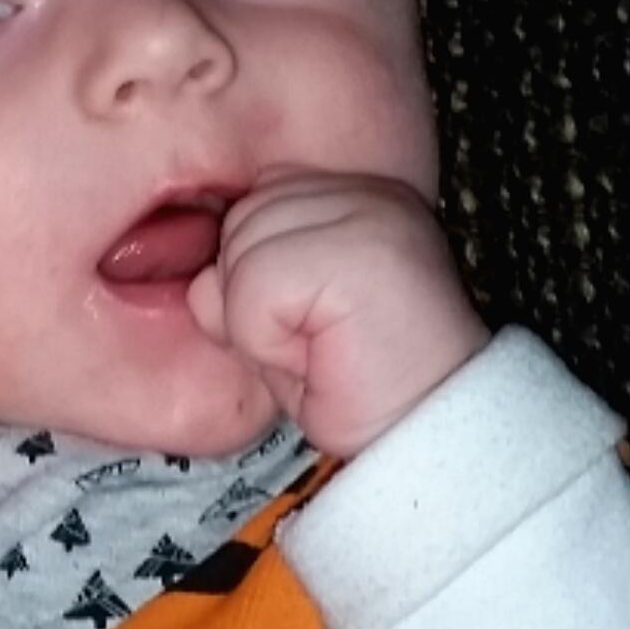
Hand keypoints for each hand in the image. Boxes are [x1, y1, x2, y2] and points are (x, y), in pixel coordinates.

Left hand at [187, 167, 490, 458]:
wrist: (429, 438)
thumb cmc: (360, 386)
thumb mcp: (283, 317)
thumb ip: (245, 274)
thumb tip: (200, 271)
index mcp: (358, 193)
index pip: (252, 203)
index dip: (255, 280)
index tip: (311, 327)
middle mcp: (370, 190)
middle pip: (239, 221)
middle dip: (251, 299)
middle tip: (313, 344)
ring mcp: (369, 213)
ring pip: (239, 250)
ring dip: (257, 322)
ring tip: (318, 349)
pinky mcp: (357, 251)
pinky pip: (251, 285)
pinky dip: (265, 338)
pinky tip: (316, 356)